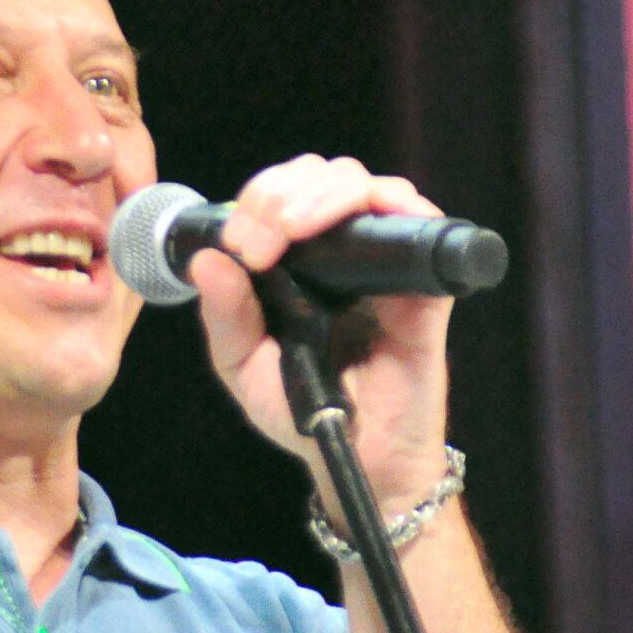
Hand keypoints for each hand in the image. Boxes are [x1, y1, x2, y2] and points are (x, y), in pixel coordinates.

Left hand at [189, 155, 455, 514]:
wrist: (358, 456)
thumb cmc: (303, 408)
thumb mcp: (243, 365)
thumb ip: (225, 315)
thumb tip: (207, 258)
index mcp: (300, 258)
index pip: (282, 192)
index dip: (256, 199)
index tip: (238, 244)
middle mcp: (344, 250)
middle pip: (320, 176)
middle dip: (280, 193)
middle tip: (258, 240)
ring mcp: (386, 262)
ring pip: (362, 186)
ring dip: (321, 194)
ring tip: (289, 231)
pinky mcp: (426, 284)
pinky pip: (422, 224)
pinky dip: (391, 205)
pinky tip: (355, 224)